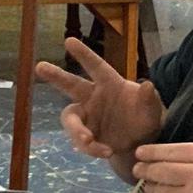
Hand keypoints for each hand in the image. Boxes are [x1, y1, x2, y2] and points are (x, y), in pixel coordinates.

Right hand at [35, 37, 163, 159]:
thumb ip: (149, 99)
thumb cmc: (145, 119)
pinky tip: (106, 151)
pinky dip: (91, 148)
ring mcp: (87, 115)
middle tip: (40, 66)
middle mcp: (93, 96)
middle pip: (71, 84)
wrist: (139, 144)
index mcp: (110, 83)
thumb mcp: (152, 111)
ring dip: (76, 130)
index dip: (83, 54)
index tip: (69, 40)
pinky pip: (81, 140)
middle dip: (55, 76)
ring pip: (71, 119)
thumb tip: (148, 85)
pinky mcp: (84, 134)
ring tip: (88, 141)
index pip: (96, 66)